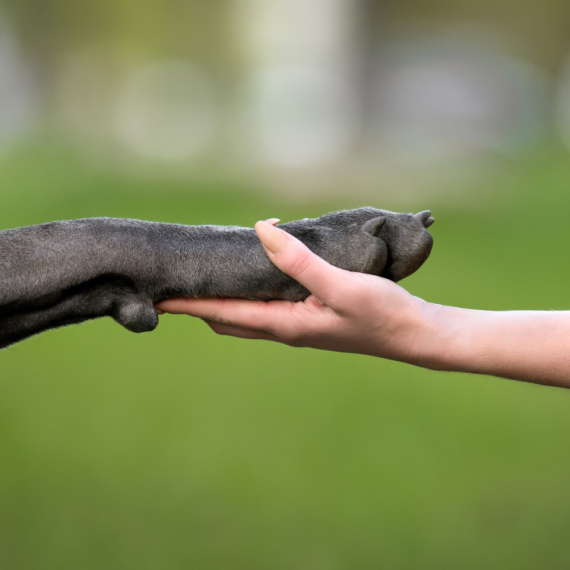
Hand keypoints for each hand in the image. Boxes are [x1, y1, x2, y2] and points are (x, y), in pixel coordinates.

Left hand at [156, 219, 429, 362]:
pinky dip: (249, 290)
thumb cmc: (383, 313)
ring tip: (205, 276)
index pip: (222, 312)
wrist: (416, 334)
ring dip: (221, 298)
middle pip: (227, 317)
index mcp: (284, 324)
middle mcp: (285, 328)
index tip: (157, 294)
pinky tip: (257, 269)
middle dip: (198, 303)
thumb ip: (299, 261)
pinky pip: (267, 304)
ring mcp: (298, 324)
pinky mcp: (311, 316)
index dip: (189, 303)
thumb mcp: (342, 285)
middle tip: (174, 283)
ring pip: (246, 312)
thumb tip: (259, 232)